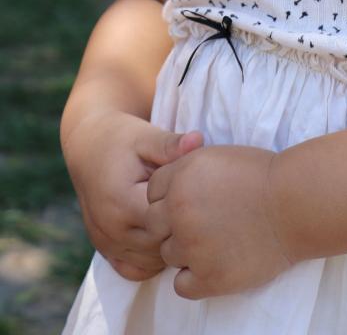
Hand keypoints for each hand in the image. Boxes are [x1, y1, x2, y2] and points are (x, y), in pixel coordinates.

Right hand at [63, 111, 202, 280]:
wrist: (88, 147)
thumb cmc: (122, 139)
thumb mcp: (147, 137)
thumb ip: (171, 144)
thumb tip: (198, 140)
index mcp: (122, 202)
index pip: (167, 223)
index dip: (187, 210)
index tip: (197, 191)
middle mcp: (111, 229)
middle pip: (161, 246)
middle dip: (182, 229)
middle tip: (195, 204)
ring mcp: (106, 243)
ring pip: (151, 261)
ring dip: (170, 245)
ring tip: (180, 215)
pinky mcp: (105, 250)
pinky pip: (135, 270)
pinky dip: (153, 258)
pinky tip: (164, 234)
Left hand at [146, 145, 292, 298]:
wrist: (297, 203)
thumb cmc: (265, 176)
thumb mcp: (219, 156)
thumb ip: (188, 169)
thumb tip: (168, 185)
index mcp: (182, 176)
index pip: (152, 191)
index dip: (170, 195)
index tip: (192, 199)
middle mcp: (179, 210)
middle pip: (153, 224)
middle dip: (171, 223)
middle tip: (202, 223)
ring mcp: (192, 246)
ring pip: (168, 255)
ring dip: (186, 251)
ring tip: (217, 241)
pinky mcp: (208, 277)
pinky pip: (181, 285)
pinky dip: (195, 278)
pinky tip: (216, 263)